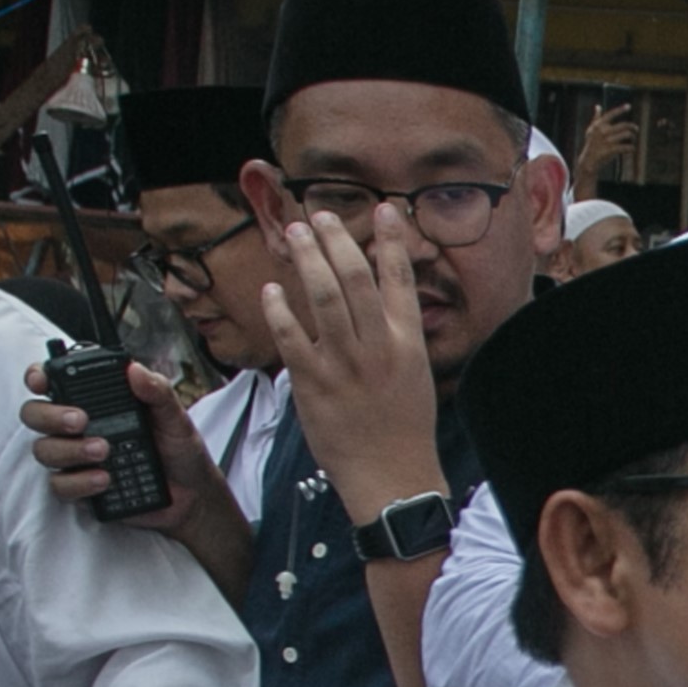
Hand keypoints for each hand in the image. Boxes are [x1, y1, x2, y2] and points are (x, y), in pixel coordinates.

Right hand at [21, 359, 230, 538]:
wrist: (192, 494)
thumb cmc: (179, 450)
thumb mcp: (175, 417)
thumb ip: (157, 392)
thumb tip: (134, 370)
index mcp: (95, 401)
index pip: (53, 382)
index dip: (38, 376)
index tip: (43, 381)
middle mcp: (77, 427)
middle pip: (34, 414)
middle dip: (50, 415)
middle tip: (81, 420)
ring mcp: (75, 457)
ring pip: (44, 450)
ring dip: (69, 449)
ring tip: (104, 451)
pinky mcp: (80, 487)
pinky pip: (60, 485)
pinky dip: (79, 482)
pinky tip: (105, 479)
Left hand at [262, 205, 444, 524]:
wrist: (391, 477)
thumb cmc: (403, 429)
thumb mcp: (414, 376)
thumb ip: (396, 336)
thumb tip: (380, 301)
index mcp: (407, 344)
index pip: (400, 281)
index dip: (391, 241)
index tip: (383, 210)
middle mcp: (377, 348)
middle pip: (355, 279)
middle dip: (337, 241)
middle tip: (321, 216)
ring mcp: (343, 364)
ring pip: (322, 297)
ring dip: (308, 260)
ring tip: (296, 235)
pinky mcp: (313, 383)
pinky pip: (291, 337)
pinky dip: (280, 310)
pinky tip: (273, 290)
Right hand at [574, 103, 636, 196]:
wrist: (589, 160)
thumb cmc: (591, 143)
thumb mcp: (591, 130)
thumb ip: (596, 118)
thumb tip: (598, 106)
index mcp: (598, 125)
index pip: (611, 114)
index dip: (620, 109)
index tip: (629, 106)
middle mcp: (603, 131)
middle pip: (623, 125)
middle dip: (632, 127)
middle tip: (636, 129)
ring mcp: (607, 141)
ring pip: (626, 135)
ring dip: (632, 137)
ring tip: (633, 139)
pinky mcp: (611, 150)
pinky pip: (626, 147)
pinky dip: (631, 148)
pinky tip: (632, 149)